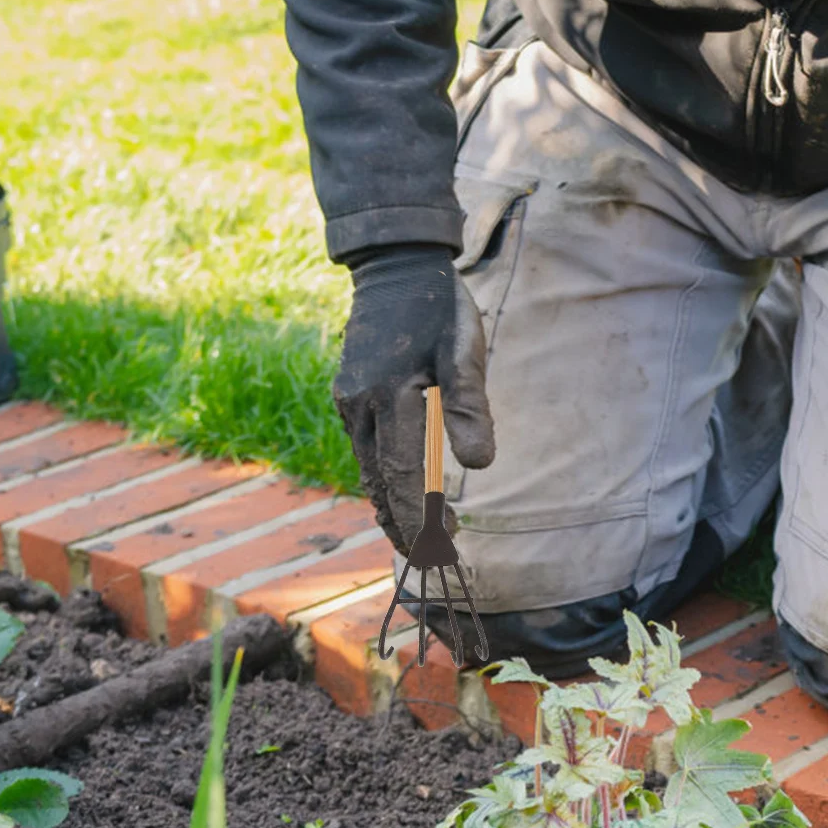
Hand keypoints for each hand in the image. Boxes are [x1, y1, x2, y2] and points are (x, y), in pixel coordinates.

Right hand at [333, 244, 495, 549]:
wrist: (394, 266)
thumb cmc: (439, 309)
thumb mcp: (465, 349)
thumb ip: (470, 405)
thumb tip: (479, 464)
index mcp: (391, 396)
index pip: (406, 477)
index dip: (421, 520)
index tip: (440, 552)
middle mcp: (361, 406)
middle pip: (383, 484)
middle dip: (407, 527)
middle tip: (435, 560)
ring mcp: (350, 403)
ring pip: (370, 472)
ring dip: (396, 508)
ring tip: (424, 538)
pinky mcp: (348, 398)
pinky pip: (366, 452)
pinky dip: (385, 482)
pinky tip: (406, 496)